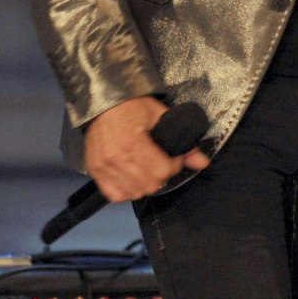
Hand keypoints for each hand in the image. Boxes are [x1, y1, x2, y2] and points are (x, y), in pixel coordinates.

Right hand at [82, 96, 209, 201]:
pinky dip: (127, 191)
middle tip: (163, 163)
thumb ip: (183, 140)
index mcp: (133, 142)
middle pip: (149, 185)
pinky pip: (115, 195)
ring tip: (149, 170)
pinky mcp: (95, 171)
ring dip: (146, 185)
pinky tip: (134, 179)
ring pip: (134, 192)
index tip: (174, 157)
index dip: (174, 166)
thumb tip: (202, 163)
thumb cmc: (133, 106)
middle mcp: (116, 158)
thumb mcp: (161, 115)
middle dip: (163, 176)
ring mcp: (103, 167)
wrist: (104, 104)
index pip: (162, 171)